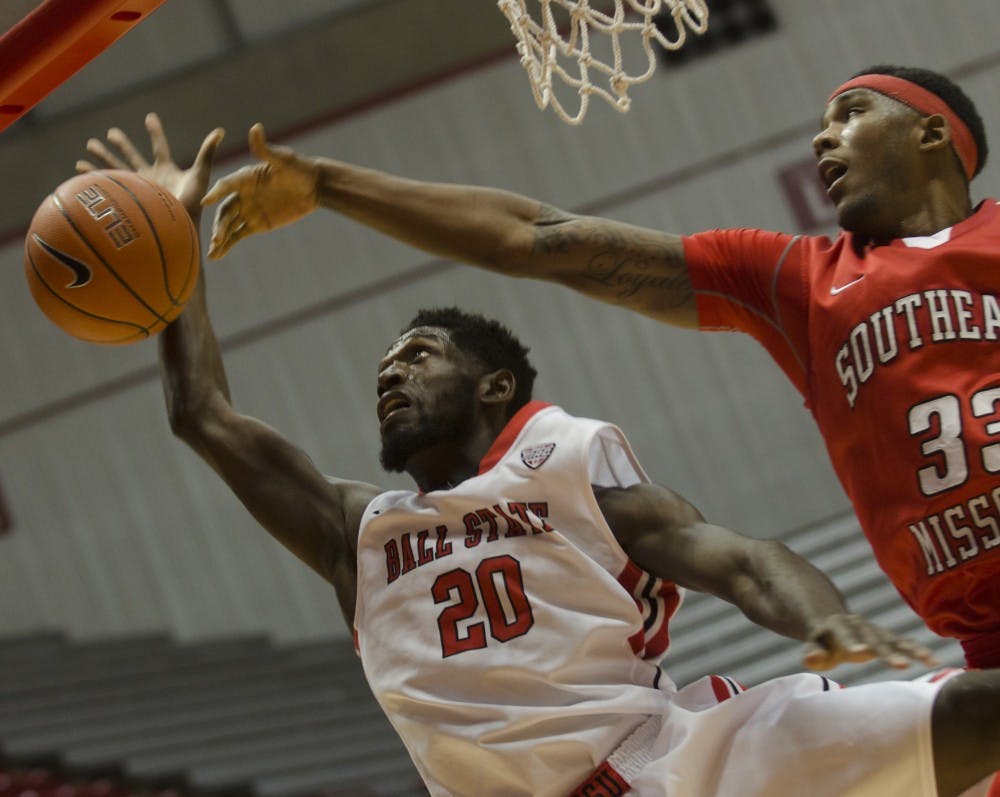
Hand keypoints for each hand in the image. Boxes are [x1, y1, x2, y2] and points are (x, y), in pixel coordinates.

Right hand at [77, 113, 224, 220]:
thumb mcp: (200, 175)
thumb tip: (219, 131)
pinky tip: (80, 170)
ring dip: (102, 156)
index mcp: (167, 169)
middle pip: (133, 155)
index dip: (155, 132)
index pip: (160, 146)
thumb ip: (207, 153)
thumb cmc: (194, 203)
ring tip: (89, 145)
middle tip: (111, 132)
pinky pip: (108, 184)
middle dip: (122, 144)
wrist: (179, 228)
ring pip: (117, 167)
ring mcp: (138, 188)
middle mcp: (151, 177)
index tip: (149, 117)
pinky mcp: (128, 197)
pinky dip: (94, 177)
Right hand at [201, 123, 319, 259]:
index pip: (226, 186)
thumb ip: (265, 149)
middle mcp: (242, 194)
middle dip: (219, 225)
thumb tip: (255, 128)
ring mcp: (247, 210)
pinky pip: (238, 235)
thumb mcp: (283, 160)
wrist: (315, 187)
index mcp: (245, 178)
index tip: (205, 202)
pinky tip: (217, 255)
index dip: (216, 193)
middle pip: (225, 211)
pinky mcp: (256, 224)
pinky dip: (228, 244)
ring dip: (219, 238)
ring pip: (229, 225)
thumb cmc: (299, 168)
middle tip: (214, 238)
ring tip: (211, 253)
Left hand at [802, 612, 937, 670]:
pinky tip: (932, 660)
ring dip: (910, 650)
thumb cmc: (822, 642)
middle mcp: (859, 624)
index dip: (850, 643)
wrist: (832, 622)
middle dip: (886, 651)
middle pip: (873, 639)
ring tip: (927, 659)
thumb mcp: (814, 646)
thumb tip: (811, 658)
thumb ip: (813, 653)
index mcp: (837, 625)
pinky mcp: (886, 637)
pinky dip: (916, 650)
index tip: (857, 652)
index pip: (844, 635)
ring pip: (893, 639)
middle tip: (901, 665)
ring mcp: (874, 630)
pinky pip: (903, 643)